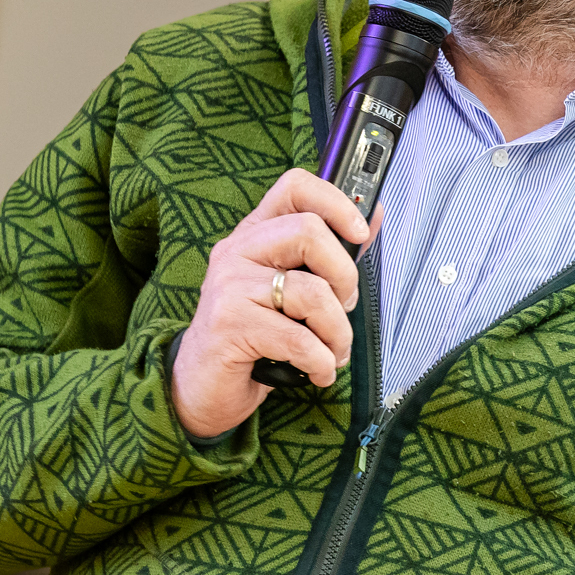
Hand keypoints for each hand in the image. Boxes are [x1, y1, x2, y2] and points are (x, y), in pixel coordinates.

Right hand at [172, 168, 370, 437]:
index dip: (336, 202)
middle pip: (309, 232)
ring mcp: (229, 286)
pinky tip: (319, 371)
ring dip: (338, 332)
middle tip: (344, 308)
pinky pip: (298, 339)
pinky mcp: (229, 325)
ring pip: (311, 292)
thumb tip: (373, 216)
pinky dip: (322, 361)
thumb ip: (330, 255)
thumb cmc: (253, 338)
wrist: (201, 387)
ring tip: (334, 351)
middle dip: (345, 277)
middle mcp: (237, 252)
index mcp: (255, 235)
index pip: (294, 188)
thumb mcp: (292, 290)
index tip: (360, 233)